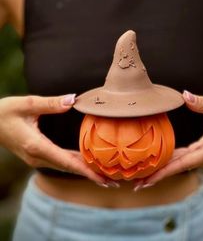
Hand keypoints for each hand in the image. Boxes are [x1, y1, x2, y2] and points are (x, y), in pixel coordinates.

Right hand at [0, 94, 117, 186]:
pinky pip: (59, 162)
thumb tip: (72, 100)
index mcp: (36, 146)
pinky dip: (74, 165)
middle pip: (69, 168)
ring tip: (104, 176)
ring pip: (65, 166)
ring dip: (84, 171)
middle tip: (112, 182)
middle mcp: (37, 156)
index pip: (66, 161)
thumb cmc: (5, 112)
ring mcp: (36, 158)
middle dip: (90, 175)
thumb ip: (50, 103)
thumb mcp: (26, 104)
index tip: (103, 179)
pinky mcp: (37, 155)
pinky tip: (86, 164)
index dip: (86, 171)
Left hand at [133, 91, 202, 190]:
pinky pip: (185, 157)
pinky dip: (172, 160)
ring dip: (164, 169)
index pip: (183, 163)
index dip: (165, 171)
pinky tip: (160, 160)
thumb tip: (185, 96)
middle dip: (159, 176)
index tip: (148, 179)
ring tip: (145, 176)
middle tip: (138, 184)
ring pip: (181, 164)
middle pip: (179, 168)